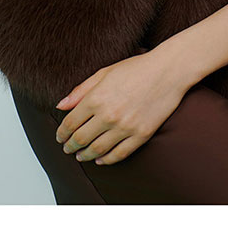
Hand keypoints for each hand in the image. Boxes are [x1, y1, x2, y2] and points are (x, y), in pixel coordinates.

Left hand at [54, 52, 188, 165]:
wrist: (168, 71)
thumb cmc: (137, 68)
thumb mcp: (105, 73)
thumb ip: (81, 90)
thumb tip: (61, 105)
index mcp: (97, 98)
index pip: (71, 123)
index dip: (61, 133)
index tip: (59, 137)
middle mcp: (108, 115)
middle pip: (81, 138)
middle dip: (70, 146)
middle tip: (67, 148)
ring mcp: (125, 127)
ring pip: (98, 150)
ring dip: (85, 155)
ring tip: (80, 156)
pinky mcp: (141, 135)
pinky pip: (119, 154)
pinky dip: (106, 160)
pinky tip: (100, 159)